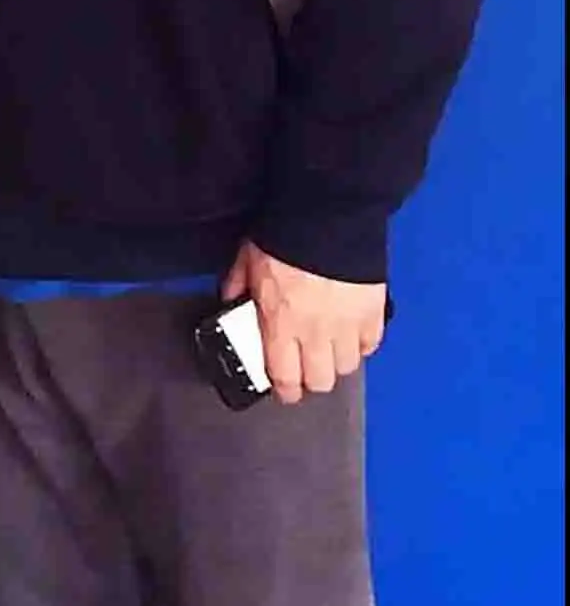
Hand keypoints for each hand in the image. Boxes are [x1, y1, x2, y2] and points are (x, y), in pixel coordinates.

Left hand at [221, 240, 388, 404]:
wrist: (327, 215)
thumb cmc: (284, 237)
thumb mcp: (247, 261)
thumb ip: (237, 287)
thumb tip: (231, 302)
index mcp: (281, 324)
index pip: (285, 379)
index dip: (285, 391)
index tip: (283, 389)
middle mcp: (315, 334)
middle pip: (320, 381)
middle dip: (311, 378)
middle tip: (305, 367)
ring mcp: (347, 326)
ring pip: (347, 367)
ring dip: (336, 361)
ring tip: (328, 347)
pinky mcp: (373, 313)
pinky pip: (370, 344)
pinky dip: (361, 343)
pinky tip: (351, 332)